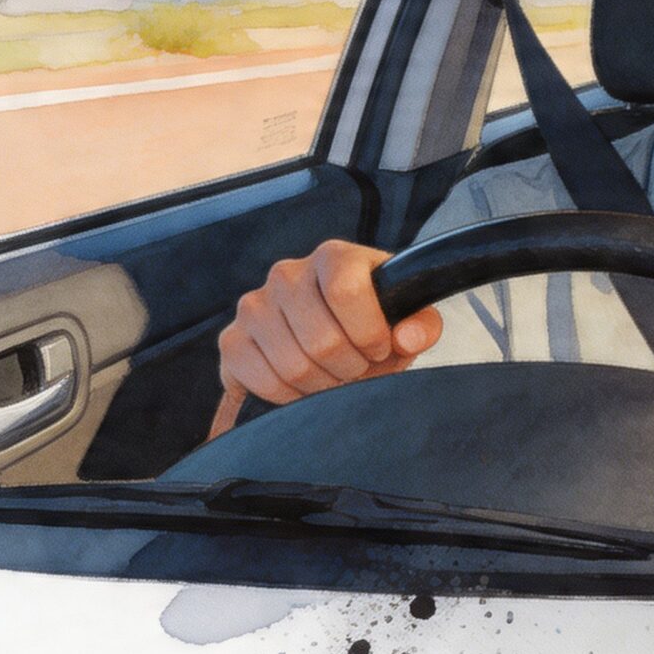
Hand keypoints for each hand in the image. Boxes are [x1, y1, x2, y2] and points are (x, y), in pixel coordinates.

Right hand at [209, 240, 443, 438]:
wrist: (333, 336)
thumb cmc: (374, 325)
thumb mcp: (408, 321)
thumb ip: (421, 325)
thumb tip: (404, 338)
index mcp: (334, 257)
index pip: (347, 292)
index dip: (369, 333)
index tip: (380, 348)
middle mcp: (287, 273)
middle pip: (321, 339)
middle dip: (349, 368)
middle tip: (357, 370)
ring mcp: (254, 305)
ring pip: (292, 365)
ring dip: (321, 386)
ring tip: (333, 377)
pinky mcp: (231, 340)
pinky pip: (259, 380)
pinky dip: (288, 396)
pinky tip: (303, 387)